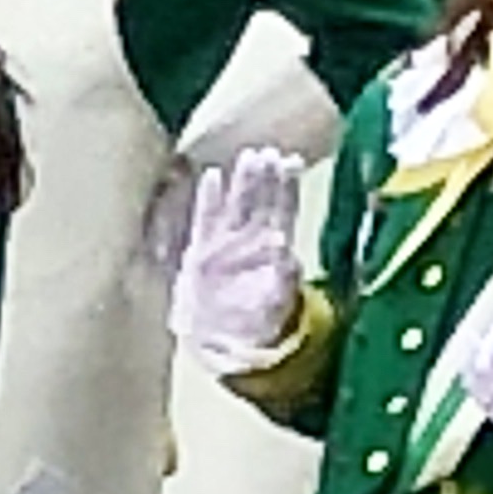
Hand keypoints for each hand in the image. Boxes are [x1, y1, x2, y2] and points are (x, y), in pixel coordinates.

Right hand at [171, 147, 306, 373]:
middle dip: (266, 177)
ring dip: (243, 181)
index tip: (292, 163)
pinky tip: (211, 178)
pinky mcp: (200, 250)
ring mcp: (225, 241)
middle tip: (269, 153)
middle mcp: (250, 238)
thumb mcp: (273, 304)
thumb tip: (288, 256)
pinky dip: (208, 199)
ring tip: (249, 157)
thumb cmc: (253, 321)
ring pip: (236, 205)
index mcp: (273, 248)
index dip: (288, 188)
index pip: (283, 211)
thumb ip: (281, 281)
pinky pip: (205, 220)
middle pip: (261, 201)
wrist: (221, 340)